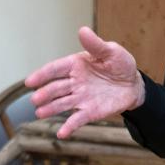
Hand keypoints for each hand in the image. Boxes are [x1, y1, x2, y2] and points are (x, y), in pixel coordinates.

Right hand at [24, 26, 144, 138]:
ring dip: (50, 109)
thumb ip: (96, 44)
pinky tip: (61, 133)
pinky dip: (69, 127)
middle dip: (45, 94)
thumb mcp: (111, 51)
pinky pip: (77, 119)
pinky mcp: (89, 111)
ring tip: (39, 113)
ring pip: (61, 104)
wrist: (134, 85)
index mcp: (76, 65)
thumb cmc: (120, 65)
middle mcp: (74, 82)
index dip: (42, 74)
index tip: (30, 81)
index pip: (56, 69)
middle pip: (56, 88)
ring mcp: (80, 98)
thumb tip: (82, 30)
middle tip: (35, 99)